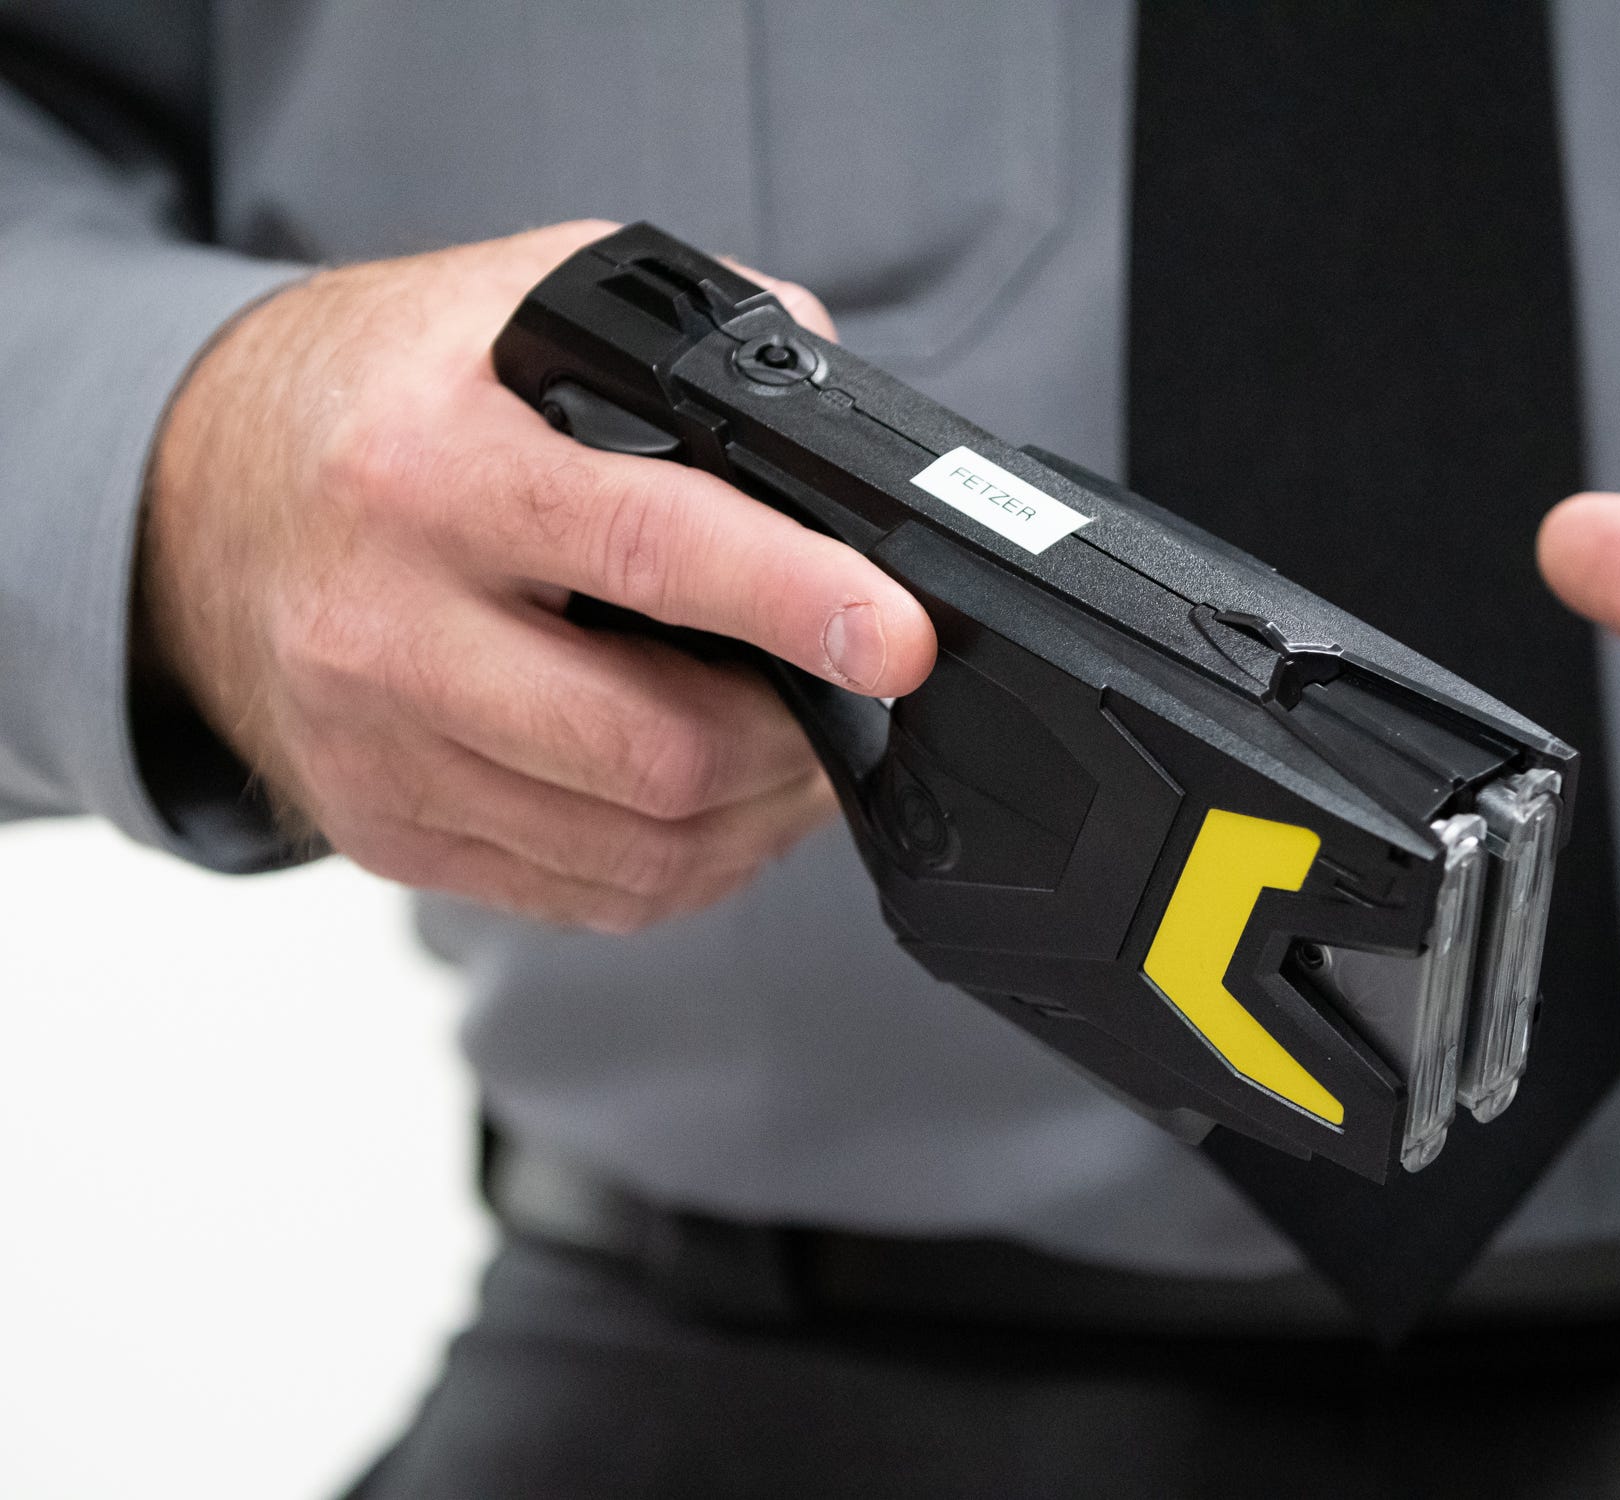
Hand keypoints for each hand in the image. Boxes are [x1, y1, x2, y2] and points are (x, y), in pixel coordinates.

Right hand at [141, 221, 935, 931]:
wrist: (193, 499)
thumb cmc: (376, 398)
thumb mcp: (516, 302)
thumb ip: (690, 336)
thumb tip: (839, 410)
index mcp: (429, 470)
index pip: (645, 547)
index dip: (794, 599)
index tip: (898, 637)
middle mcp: (387, 627)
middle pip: (655, 749)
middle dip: (799, 738)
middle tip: (861, 695)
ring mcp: (379, 751)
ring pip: (640, 848)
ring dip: (762, 814)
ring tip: (803, 746)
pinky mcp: (388, 831)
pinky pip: (590, 895)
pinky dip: (690, 862)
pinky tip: (718, 800)